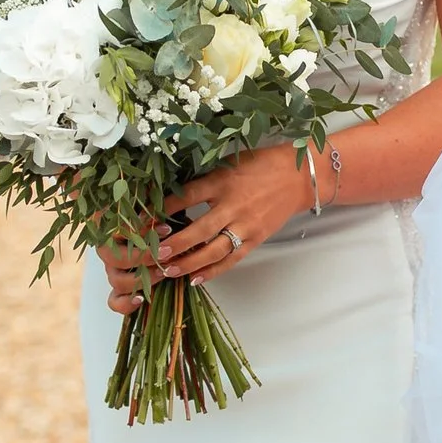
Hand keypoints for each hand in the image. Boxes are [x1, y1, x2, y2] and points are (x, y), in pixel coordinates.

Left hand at [102, 144, 310, 311]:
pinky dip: (213, 271)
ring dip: (189, 263)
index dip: (163, 208)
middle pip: (198, 229)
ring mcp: (245, 225)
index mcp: (222, 181)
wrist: (299, 177)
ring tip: (168, 271)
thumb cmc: (260, 165)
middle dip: (174, 243)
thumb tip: (171, 191)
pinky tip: (195, 280)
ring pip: (214, 250)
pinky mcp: (256, 239)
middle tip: (152, 253)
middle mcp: (233, 205)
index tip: (142, 218)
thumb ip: (204, 178)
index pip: (187, 196)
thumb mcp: (228, 162)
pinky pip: (232, 259)